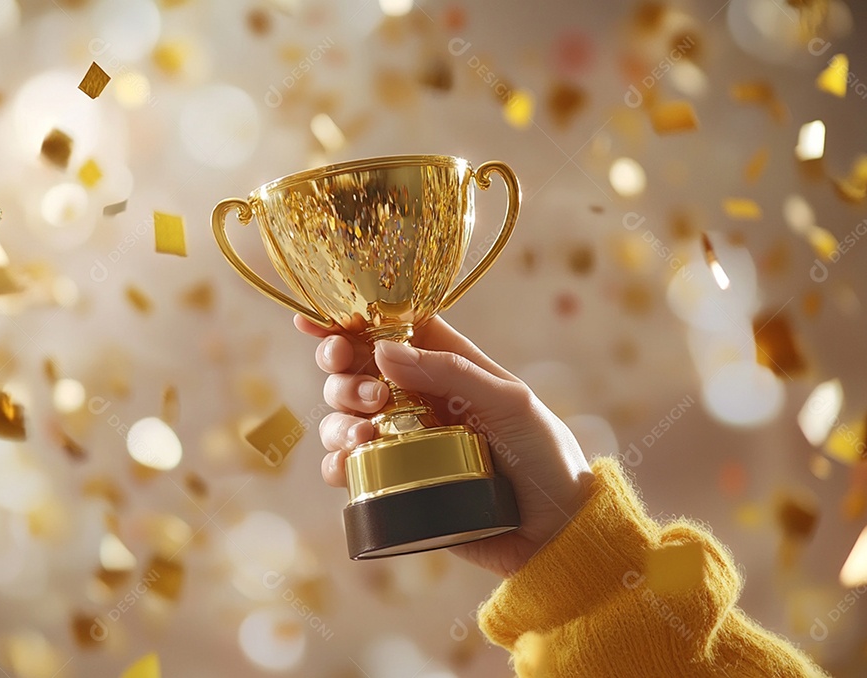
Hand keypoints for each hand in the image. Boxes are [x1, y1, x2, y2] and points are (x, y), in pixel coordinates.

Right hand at [294, 314, 593, 576]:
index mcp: (447, 366)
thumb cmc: (545, 456)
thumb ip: (450, 371)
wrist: (556, 531)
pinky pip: (348, 467)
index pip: (391, 329)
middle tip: (363, 392)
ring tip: (364, 435)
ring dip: (338, 418)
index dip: (350, 319)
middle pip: (356, 369)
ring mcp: (404, 441)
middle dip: (341, 372)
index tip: (311, 320)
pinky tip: (347, 465)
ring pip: (343, 417)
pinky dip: (336, 462)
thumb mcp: (509, 402)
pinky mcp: (396, 483)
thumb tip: (381, 351)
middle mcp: (418, 398)